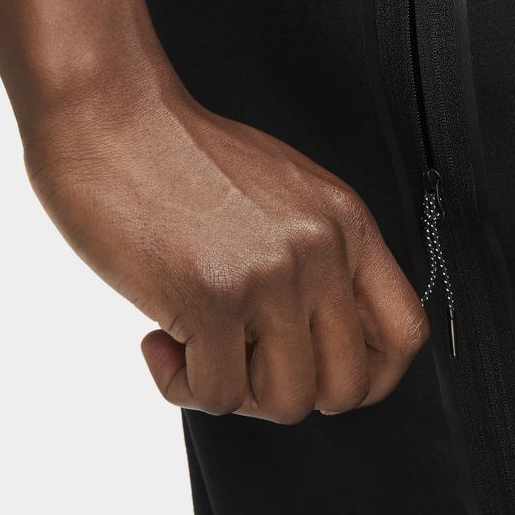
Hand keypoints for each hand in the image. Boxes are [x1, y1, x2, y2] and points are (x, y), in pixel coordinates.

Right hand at [21, 73, 429, 421]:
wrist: (109, 111)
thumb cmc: (184, 153)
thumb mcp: (286, 193)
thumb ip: (317, 258)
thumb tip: (315, 336)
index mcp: (347, 226)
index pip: (406, 333)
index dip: (373, 378)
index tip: (325, 376)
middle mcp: (320, 253)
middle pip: (348, 386)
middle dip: (294, 394)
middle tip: (248, 366)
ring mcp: (270, 277)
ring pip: (288, 403)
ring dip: (238, 395)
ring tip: (200, 352)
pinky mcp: (210, 297)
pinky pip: (218, 394)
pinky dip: (183, 385)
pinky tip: (161, 342)